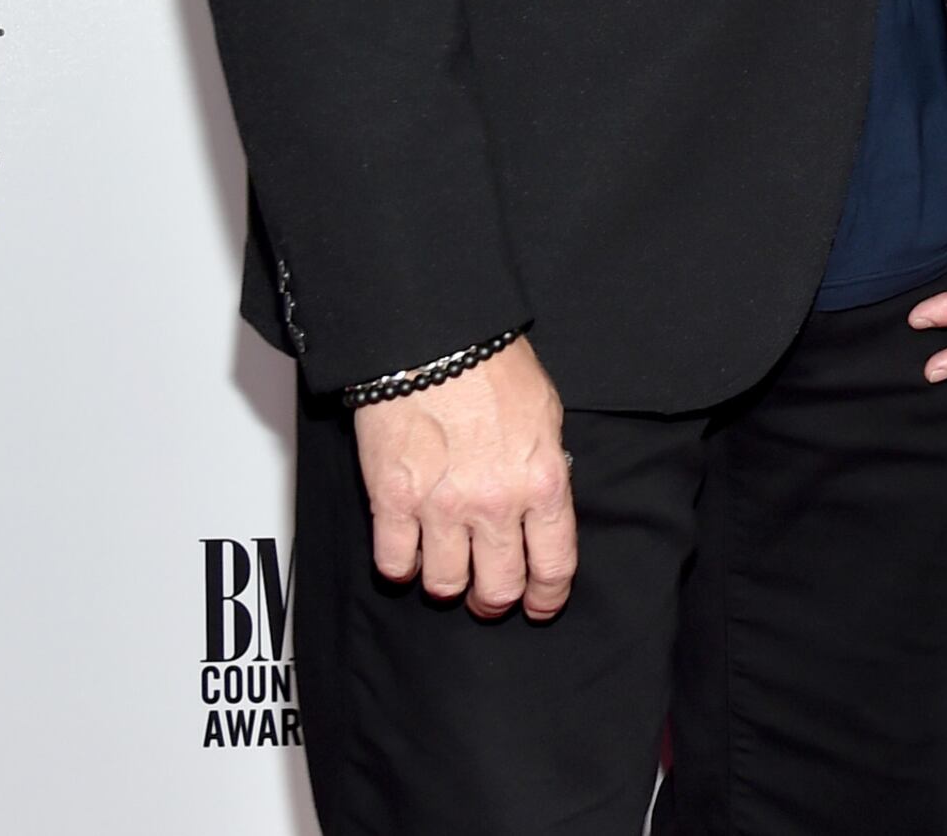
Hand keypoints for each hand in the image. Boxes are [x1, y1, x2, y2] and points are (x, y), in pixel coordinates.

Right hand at [350, 337, 574, 617]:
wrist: (433, 341)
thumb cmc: (492, 367)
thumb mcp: (546, 415)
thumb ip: (545, 468)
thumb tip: (542, 503)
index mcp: (542, 482)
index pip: (554, 564)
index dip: (547, 596)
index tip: (540, 604)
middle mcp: (495, 504)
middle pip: (499, 588)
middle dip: (496, 599)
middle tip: (489, 595)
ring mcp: (441, 508)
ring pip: (445, 586)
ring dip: (447, 583)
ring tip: (446, 566)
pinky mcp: (392, 502)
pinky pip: (394, 563)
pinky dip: (400, 566)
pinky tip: (408, 551)